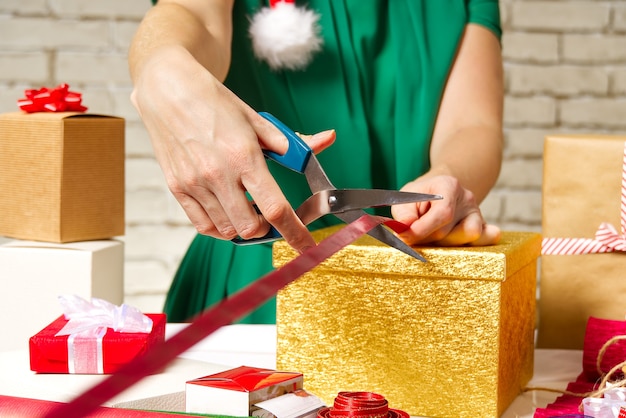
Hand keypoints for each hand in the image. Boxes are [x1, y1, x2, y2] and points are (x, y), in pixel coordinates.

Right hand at [131, 47, 334, 251]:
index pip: (275, 208)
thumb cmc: (214, 103)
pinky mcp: (177, 188)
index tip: (305, 244)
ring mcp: (195, 183)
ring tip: (246, 206)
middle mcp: (218, 174)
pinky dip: (220, 227)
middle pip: (250, 228)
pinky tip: (227, 210)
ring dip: (243, 226)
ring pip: (227, 230)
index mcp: (244, 156)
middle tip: (270, 214)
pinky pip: (203, 225)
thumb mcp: (257, 119)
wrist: (169, 90)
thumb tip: (328, 139)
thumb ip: (293, 142)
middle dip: (267, 228)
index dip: (294, 232)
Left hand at [390, 175, 500, 245]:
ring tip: (430, 239)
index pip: (443, 213)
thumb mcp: (404, 200)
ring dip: (444, 245)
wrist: (434, 196)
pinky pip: (485, 240)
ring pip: (467, 239)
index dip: (423, 230)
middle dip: (428, 239)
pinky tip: (453, 247)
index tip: (405, 238)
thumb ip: (403, 215)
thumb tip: (404, 230)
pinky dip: (469, 247)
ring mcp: (477, 214)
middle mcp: (467, 199)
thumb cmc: (418, 198)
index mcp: (449, 186)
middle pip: (451, 231)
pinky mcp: (483, 228)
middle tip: (412, 238)